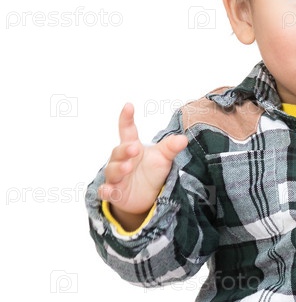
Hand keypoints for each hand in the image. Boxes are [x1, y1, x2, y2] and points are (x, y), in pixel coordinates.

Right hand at [98, 103, 187, 230]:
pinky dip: (106, 191)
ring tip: (127, 167)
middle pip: (118, 152)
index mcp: (132, 147)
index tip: (128, 106)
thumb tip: (183, 139)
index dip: (126, 118)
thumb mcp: (163, 157)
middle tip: (135, 147)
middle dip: (125, 149)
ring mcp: (116, 176)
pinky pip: (106, 191)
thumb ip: (171, 147)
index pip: (127, 130)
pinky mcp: (114, 192)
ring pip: (112, 170)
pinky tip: (109, 190)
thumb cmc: (151, 171)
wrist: (145, 195)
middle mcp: (121, 160)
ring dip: (118, 168)